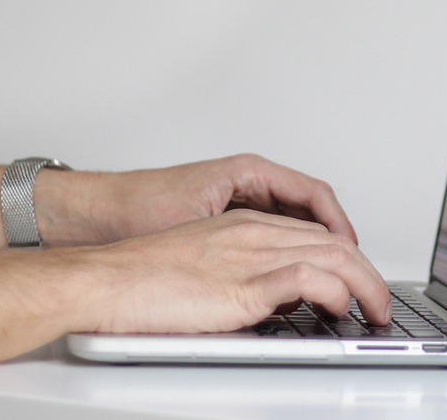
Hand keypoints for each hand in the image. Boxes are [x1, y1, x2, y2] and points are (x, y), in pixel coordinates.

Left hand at [38, 154, 359, 246]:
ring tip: (328, 274)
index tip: (352, 250)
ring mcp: (239, 199)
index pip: (313, 194)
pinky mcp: (227, 218)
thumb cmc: (136, 207)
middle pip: (310, 207)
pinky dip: (289, 251)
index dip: (339, 224)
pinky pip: (273, 231)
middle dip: (334, 237)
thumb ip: (243, 242)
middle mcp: (248, 181)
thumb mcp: (198, 224)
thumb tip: (284, 263)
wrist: (94, 214)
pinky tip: (291, 275)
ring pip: (293, 221)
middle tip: (350, 269)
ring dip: (313, 245)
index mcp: (248, 171)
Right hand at [89, 208, 392, 332]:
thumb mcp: (203, 267)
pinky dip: (336, 292)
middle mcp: (254, 232)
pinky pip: (308, 279)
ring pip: (333, 255)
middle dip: (368, 271)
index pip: (314, 231)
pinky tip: (341, 308)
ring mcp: (250, 254)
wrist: (105, 279)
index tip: (359, 279)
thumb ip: (242, 275)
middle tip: (379, 301)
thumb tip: (273, 303)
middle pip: (333, 241)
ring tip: (375, 310)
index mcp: (243, 224)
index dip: (345, 256)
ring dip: (365, 284)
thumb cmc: (140, 278)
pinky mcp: (243, 284)